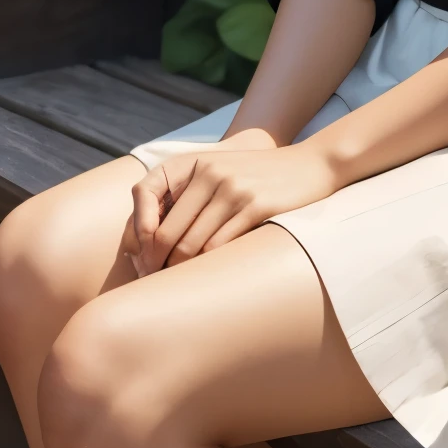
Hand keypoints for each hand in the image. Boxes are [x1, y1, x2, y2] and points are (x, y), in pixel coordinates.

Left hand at [130, 139, 341, 274]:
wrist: (309, 166)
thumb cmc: (255, 178)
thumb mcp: (217, 173)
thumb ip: (184, 198)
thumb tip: (143, 245)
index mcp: (193, 161)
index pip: (144, 192)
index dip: (138, 231)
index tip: (141, 257)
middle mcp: (210, 171)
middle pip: (168, 232)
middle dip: (156, 264)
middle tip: (156, 283)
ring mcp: (234, 188)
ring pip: (191, 245)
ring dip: (181, 272)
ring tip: (178, 285)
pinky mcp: (256, 206)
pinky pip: (220, 247)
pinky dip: (208, 266)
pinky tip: (207, 275)